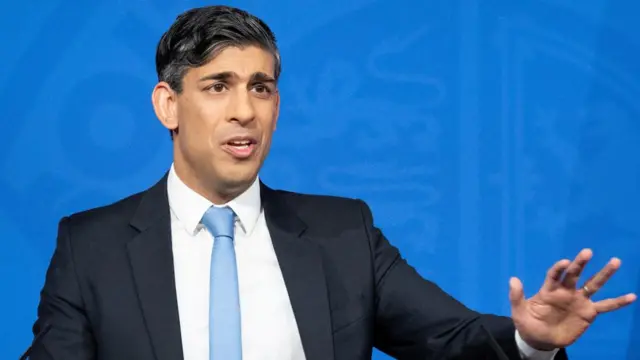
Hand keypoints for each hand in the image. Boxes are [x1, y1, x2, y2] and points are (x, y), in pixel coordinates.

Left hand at [508, 248, 635, 350]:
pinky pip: (605, 306)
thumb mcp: (519, 311)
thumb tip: (513, 279)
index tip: (565, 262)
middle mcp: (566, 291)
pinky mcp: (588, 313)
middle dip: (581, 263)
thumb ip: (517, 296)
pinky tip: (631, 296)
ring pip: (593, 284)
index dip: (559, 268)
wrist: (540, 340)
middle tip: (587, 251)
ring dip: (604, 274)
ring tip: (615, 261)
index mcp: (549, 289)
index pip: (555, 275)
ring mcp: (579, 300)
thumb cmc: (528, 323)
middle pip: (575, 274)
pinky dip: (618, 302)